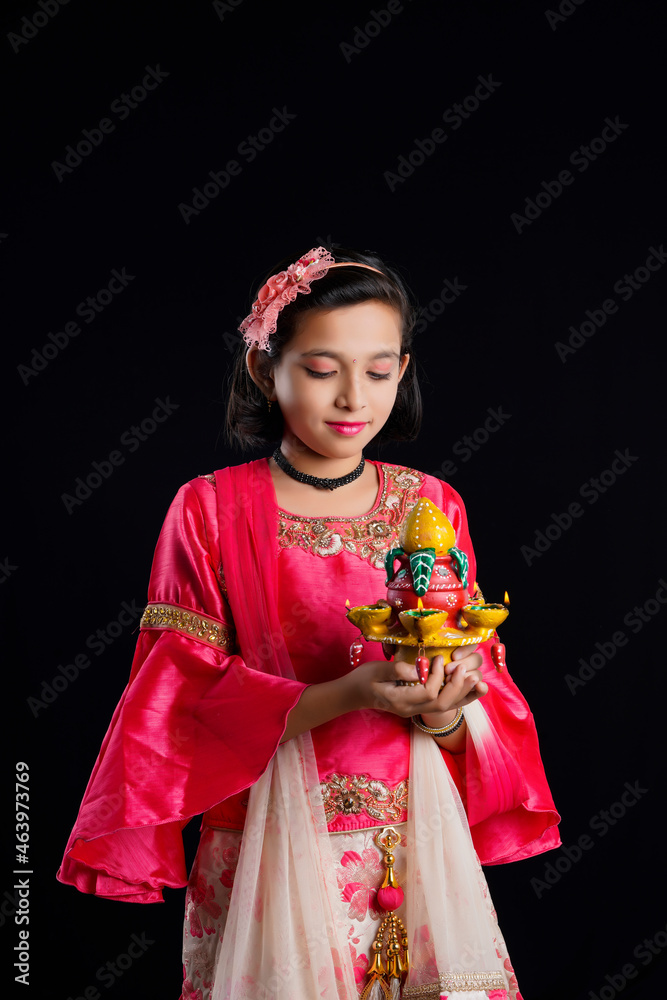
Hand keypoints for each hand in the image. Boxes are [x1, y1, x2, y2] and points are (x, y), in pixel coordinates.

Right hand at [349, 644, 485, 719]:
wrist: (354, 694)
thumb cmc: (363, 679)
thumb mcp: (376, 670)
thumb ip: (397, 670)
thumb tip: (419, 669)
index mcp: (400, 701)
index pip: (428, 693)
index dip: (437, 677)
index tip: (437, 659)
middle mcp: (411, 710)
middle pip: (441, 705)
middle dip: (456, 686)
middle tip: (464, 668)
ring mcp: (415, 710)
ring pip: (445, 708)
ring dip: (462, 693)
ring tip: (476, 678)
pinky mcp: (419, 706)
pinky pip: (443, 706)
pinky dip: (459, 698)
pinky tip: (471, 689)